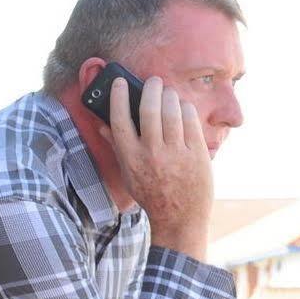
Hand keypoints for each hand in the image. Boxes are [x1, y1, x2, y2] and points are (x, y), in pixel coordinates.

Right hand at [107, 75, 212, 260]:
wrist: (180, 217)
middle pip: (149, 109)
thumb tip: (102, 125)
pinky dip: (185, 108)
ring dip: (170, 95)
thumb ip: (117, 147)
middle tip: (153, 81)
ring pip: (172, 109)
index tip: (119, 83)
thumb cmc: (152, 194)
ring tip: (168, 93)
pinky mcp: (196, 152)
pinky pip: (190, 118)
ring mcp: (176, 153)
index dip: (118, 98)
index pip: (119, 121)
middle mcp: (152, 154)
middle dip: (151, 88)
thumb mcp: (129, 174)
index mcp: (131, 159)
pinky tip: (182, 108)